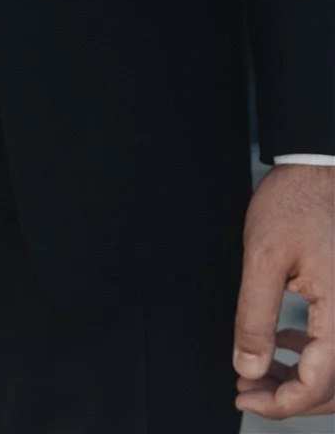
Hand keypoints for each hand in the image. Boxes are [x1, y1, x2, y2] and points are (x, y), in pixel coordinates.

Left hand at [234, 164, 334, 417]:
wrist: (316, 171)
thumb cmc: (295, 203)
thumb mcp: (263, 257)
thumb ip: (255, 318)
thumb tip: (250, 367)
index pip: (319, 382)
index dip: (282, 401)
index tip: (246, 397)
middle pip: (332, 387)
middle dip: (289, 398)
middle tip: (249, 393)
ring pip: (334, 371)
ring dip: (299, 380)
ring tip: (257, 375)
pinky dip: (309, 357)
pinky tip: (280, 346)